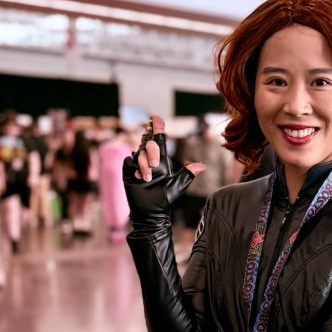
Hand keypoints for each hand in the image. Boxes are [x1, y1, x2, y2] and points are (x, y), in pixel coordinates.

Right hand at [123, 115, 205, 233]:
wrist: (150, 214)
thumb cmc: (164, 202)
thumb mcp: (177, 187)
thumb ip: (187, 174)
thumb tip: (203, 166)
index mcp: (161, 162)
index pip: (159, 140)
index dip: (157, 128)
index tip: (156, 117)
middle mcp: (149, 161)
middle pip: (149, 144)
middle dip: (152, 152)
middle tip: (154, 166)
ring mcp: (138, 166)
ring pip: (139, 152)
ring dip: (143, 164)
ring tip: (146, 178)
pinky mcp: (128, 171)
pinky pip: (128, 160)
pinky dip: (133, 166)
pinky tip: (137, 177)